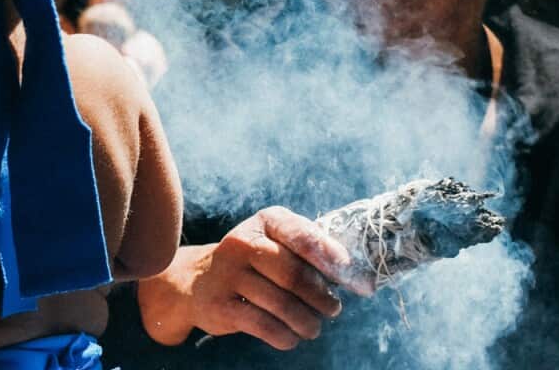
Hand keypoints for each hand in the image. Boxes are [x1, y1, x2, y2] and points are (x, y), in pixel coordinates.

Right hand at [136, 206, 366, 350]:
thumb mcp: (277, 244)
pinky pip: (264, 325)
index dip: (332, 260)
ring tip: (313, 327)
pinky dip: (286, 336)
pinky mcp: (220, 304)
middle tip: (332, 309)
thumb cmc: (253, 263)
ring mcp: (228, 273)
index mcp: (265, 221)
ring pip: (282, 304)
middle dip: (322, 298)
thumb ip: (313, 254)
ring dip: (307, 322)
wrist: (196, 281)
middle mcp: (242, 242)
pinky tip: (291, 336)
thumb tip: (363, 280)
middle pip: (294, 275)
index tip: (352, 280)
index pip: (304, 236)